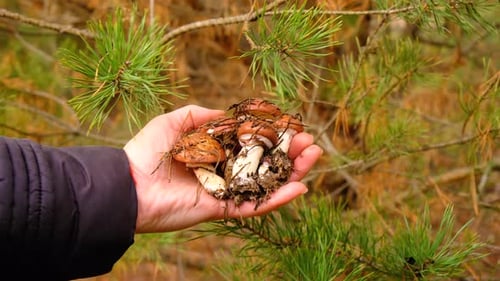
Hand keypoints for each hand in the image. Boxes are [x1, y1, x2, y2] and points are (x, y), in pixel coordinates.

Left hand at [124, 105, 322, 232]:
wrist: (129, 185)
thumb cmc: (147, 151)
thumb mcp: (175, 121)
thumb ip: (203, 115)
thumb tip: (231, 115)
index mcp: (215, 151)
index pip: (252, 143)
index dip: (273, 135)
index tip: (293, 125)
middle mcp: (223, 171)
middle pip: (265, 163)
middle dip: (289, 153)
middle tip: (310, 142)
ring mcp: (224, 191)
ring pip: (266, 184)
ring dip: (292, 173)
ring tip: (313, 157)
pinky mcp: (222, 208)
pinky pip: (254, 205)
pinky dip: (277, 199)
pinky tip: (300, 188)